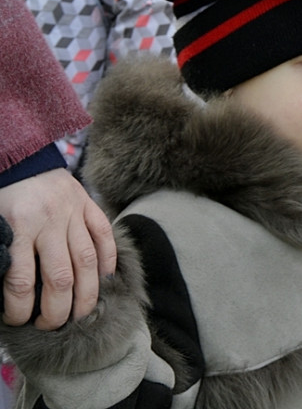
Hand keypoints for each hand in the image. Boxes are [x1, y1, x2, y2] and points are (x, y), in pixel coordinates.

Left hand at [0, 169, 116, 328]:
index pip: (22, 281)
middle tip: (51, 326)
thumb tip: (7, 294)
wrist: (22, 158)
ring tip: (81, 314)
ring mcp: (74, 213)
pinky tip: (104, 279)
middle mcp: (49, 221)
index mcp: (18, 226)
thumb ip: (3, 253)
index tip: (18, 319)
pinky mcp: (89, 205)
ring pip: (87, 261)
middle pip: (60, 277)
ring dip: (87, 294)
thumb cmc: (2, 197)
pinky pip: (105, 235)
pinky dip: (108, 260)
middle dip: (58, 310)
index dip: (20, 309)